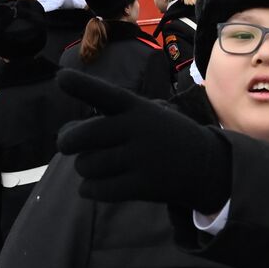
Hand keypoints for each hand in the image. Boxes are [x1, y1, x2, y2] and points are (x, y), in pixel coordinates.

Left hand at [56, 70, 230, 211]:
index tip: (61, 78)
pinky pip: (98, 190)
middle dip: (67, 141)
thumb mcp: (148, 113)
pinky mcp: (143, 186)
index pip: (105, 94)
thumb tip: (67, 134)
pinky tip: (95, 186)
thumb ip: (109, 118)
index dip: (82, 86)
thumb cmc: (165, 136)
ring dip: (84, 168)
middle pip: (83, 136)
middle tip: (67, 145)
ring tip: (97, 166)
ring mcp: (141, 158)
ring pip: (87, 165)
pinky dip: (89, 189)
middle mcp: (137, 129)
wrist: (207, 164)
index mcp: (137, 107)